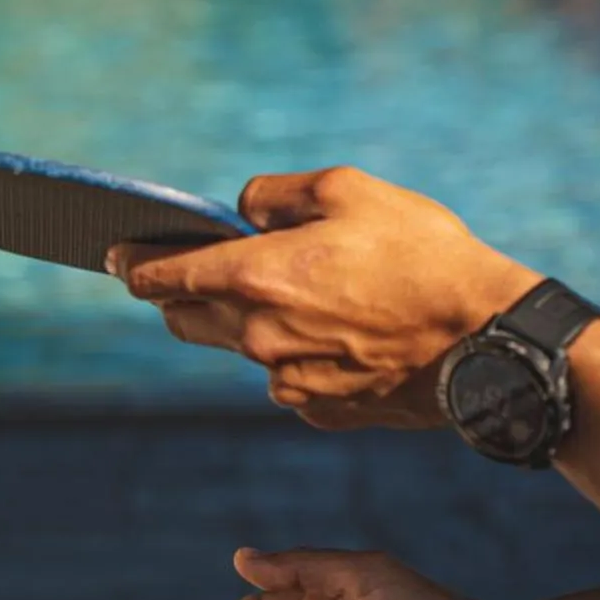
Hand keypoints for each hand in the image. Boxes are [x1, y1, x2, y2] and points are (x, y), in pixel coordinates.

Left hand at [110, 166, 536, 428]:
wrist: (484, 338)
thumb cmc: (422, 253)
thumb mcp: (349, 189)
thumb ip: (277, 193)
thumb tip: (243, 209)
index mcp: (255, 276)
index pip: (162, 277)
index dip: (131, 263)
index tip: (115, 254)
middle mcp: (257, 337)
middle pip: (184, 320)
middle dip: (177, 294)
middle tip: (192, 269)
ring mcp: (286, 382)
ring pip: (238, 350)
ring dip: (242, 323)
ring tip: (293, 292)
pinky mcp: (319, 409)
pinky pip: (285, 378)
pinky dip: (293, 354)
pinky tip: (339, 331)